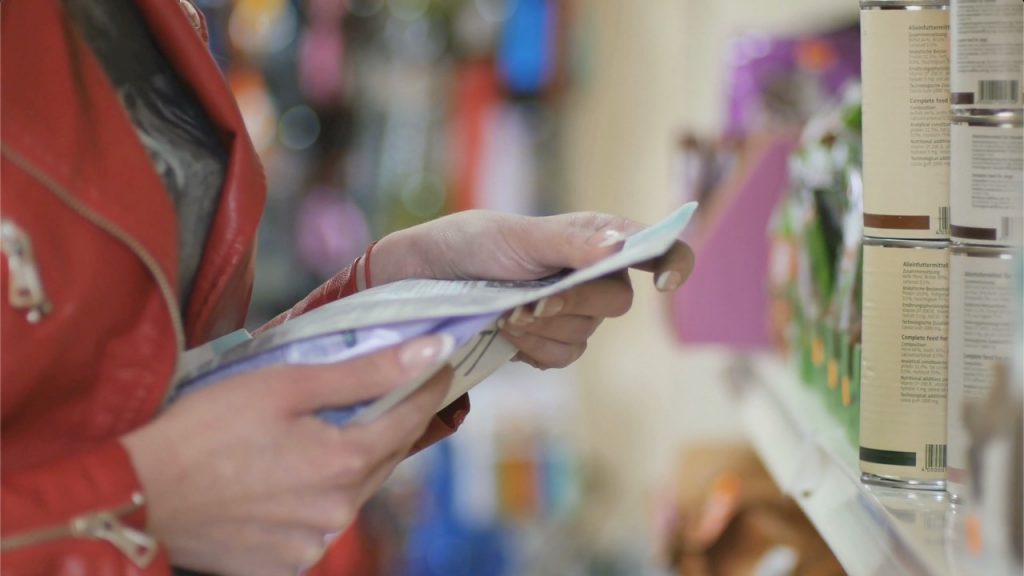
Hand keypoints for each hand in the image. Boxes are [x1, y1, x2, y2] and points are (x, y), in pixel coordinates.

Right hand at [121, 335, 453, 575]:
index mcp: (343, 462)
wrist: (137, 494)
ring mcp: (312, 543)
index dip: (429, 386)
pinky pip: (321, 521)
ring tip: (322, 432)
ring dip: (352, 461)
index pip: (411, 417)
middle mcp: (337, 511)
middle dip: (391, 421)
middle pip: (386, 456)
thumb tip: (431, 352)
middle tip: (388, 389)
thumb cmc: (204, 429)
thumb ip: (366, 372)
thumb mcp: (286, 385)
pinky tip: (289, 475)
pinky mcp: (286, 564)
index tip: (441, 363)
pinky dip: (318, 494)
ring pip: (355, 491)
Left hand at [373, 211, 694, 368]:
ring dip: (543, 329)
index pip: (657, 248)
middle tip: (527, 303)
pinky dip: (533, 348)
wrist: (424, 280)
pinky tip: (507, 333)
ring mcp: (574, 312)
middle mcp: (593, 275)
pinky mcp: (549, 343)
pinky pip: (561, 357)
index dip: (673, 262)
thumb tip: (621, 246)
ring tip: (504, 313)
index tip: (663, 282)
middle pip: (618, 302)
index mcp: (596, 237)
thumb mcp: (514, 235)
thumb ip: (567, 243)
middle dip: (572, 305)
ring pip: (585, 335)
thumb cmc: (471, 243)